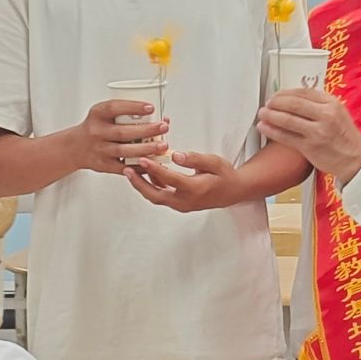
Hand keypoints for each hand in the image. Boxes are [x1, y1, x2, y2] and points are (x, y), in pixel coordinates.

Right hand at [67, 99, 169, 174]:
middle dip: (146, 130)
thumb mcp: (103, 113)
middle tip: (164, 127)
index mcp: (98, 114)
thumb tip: (157, 115)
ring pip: (124, 151)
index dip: (133, 107)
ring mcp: (100, 150)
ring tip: (162, 145)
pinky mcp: (103, 165)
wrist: (75, 147)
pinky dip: (139, 166)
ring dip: (146, 149)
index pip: (114, 108)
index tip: (151, 107)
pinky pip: (123, 167)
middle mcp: (97, 132)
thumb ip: (124, 112)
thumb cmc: (96, 127)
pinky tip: (152, 162)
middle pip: (123, 132)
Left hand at [125, 150, 243, 212]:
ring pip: (156, 197)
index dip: (154, 168)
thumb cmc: (224, 176)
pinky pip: (161, 196)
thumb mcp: (214, 162)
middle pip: (155, 195)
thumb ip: (194, 159)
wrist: (233, 192)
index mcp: (194, 189)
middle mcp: (185, 201)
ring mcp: (181, 205)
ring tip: (131, 171)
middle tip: (127, 170)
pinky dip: (151, 186)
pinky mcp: (178, 204)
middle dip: (139, 183)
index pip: (170, 179)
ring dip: (142, 185)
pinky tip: (146, 174)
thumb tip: (176, 155)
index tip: (143, 158)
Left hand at [258, 87, 360, 182]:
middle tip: (267, 103)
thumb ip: (319, 104)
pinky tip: (265, 128)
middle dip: (276, 102)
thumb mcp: (338, 112)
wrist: (356, 159)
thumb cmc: (345, 137)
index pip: (303, 92)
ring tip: (262, 114)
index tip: (277, 95)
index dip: (286, 93)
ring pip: (287, 119)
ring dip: (271, 115)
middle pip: (293, 103)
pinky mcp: (310, 147)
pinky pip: (286, 137)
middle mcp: (325, 115)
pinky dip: (273, 131)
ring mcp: (318, 131)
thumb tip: (296, 97)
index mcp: (332, 103)